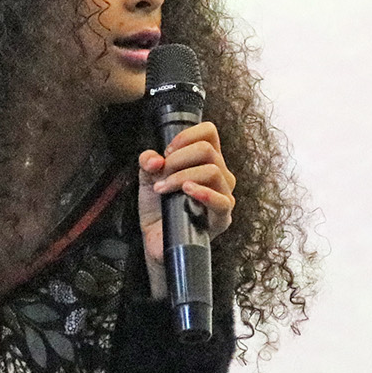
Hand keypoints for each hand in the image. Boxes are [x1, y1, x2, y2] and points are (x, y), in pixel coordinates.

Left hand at [138, 121, 235, 295]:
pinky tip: (186, 191)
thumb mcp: (147, 179)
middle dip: (178, 159)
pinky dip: (203, 193)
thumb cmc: (158, 208)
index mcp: (207, 160)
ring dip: (182, 176)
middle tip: (161, 174)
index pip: (209, 132)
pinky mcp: (222, 218)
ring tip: (163, 188)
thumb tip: (154, 159)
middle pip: (208, 149)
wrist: (156, 239)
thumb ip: (148, 162)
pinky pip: (223, 201)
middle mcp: (220, 175)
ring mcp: (224, 196)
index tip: (167, 151)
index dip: (186, 136)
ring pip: (213, 171)